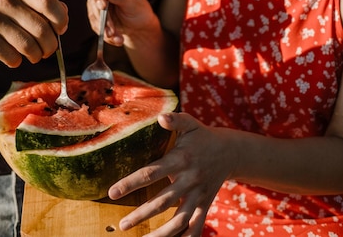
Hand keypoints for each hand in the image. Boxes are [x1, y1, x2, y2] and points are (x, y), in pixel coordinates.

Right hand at [0, 0, 67, 67]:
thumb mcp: (19, 8)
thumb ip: (42, 9)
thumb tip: (64, 13)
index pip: (48, 2)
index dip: (60, 18)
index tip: (61, 30)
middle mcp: (7, 3)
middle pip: (42, 28)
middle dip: (50, 46)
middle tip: (47, 51)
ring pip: (29, 46)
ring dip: (35, 56)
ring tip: (33, 56)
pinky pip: (12, 57)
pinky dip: (16, 62)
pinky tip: (13, 58)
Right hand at [86, 0, 158, 46]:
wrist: (139, 27)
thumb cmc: (140, 11)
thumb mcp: (134, 4)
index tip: (103, 6)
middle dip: (103, 16)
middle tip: (112, 29)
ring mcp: (97, 2)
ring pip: (93, 14)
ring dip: (105, 28)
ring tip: (118, 37)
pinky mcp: (96, 15)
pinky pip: (96, 25)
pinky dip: (106, 34)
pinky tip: (117, 39)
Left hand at [108, 112, 234, 236]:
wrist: (230, 152)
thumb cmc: (202, 136)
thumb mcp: (190, 124)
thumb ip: (175, 120)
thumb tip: (160, 117)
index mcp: (180, 160)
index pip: (151, 173)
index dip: (131, 183)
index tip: (112, 193)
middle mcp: (189, 180)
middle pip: (163, 202)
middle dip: (141, 215)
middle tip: (122, 225)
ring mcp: (198, 195)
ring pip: (180, 221)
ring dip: (162, 234)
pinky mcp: (205, 205)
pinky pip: (197, 227)